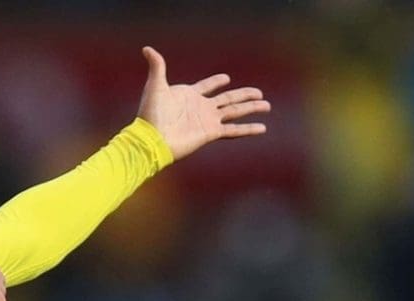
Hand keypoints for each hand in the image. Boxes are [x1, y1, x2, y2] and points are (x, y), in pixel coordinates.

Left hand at [137, 46, 269, 160]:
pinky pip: (234, 130)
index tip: (226, 78)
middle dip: (244, 95)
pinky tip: (262, 127)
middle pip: (228, 99)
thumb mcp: (155, 86)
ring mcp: (207, 120)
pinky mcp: (211, 133)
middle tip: (259, 92)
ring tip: (266, 105)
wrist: (152, 139)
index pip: (207, 86)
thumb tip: (147, 49)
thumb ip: (157, 66)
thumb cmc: (150, 114)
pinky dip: (248, 129)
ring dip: (251, 108)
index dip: (215, 82)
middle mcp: (201, 108)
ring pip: (235, 111)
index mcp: (189, 95)